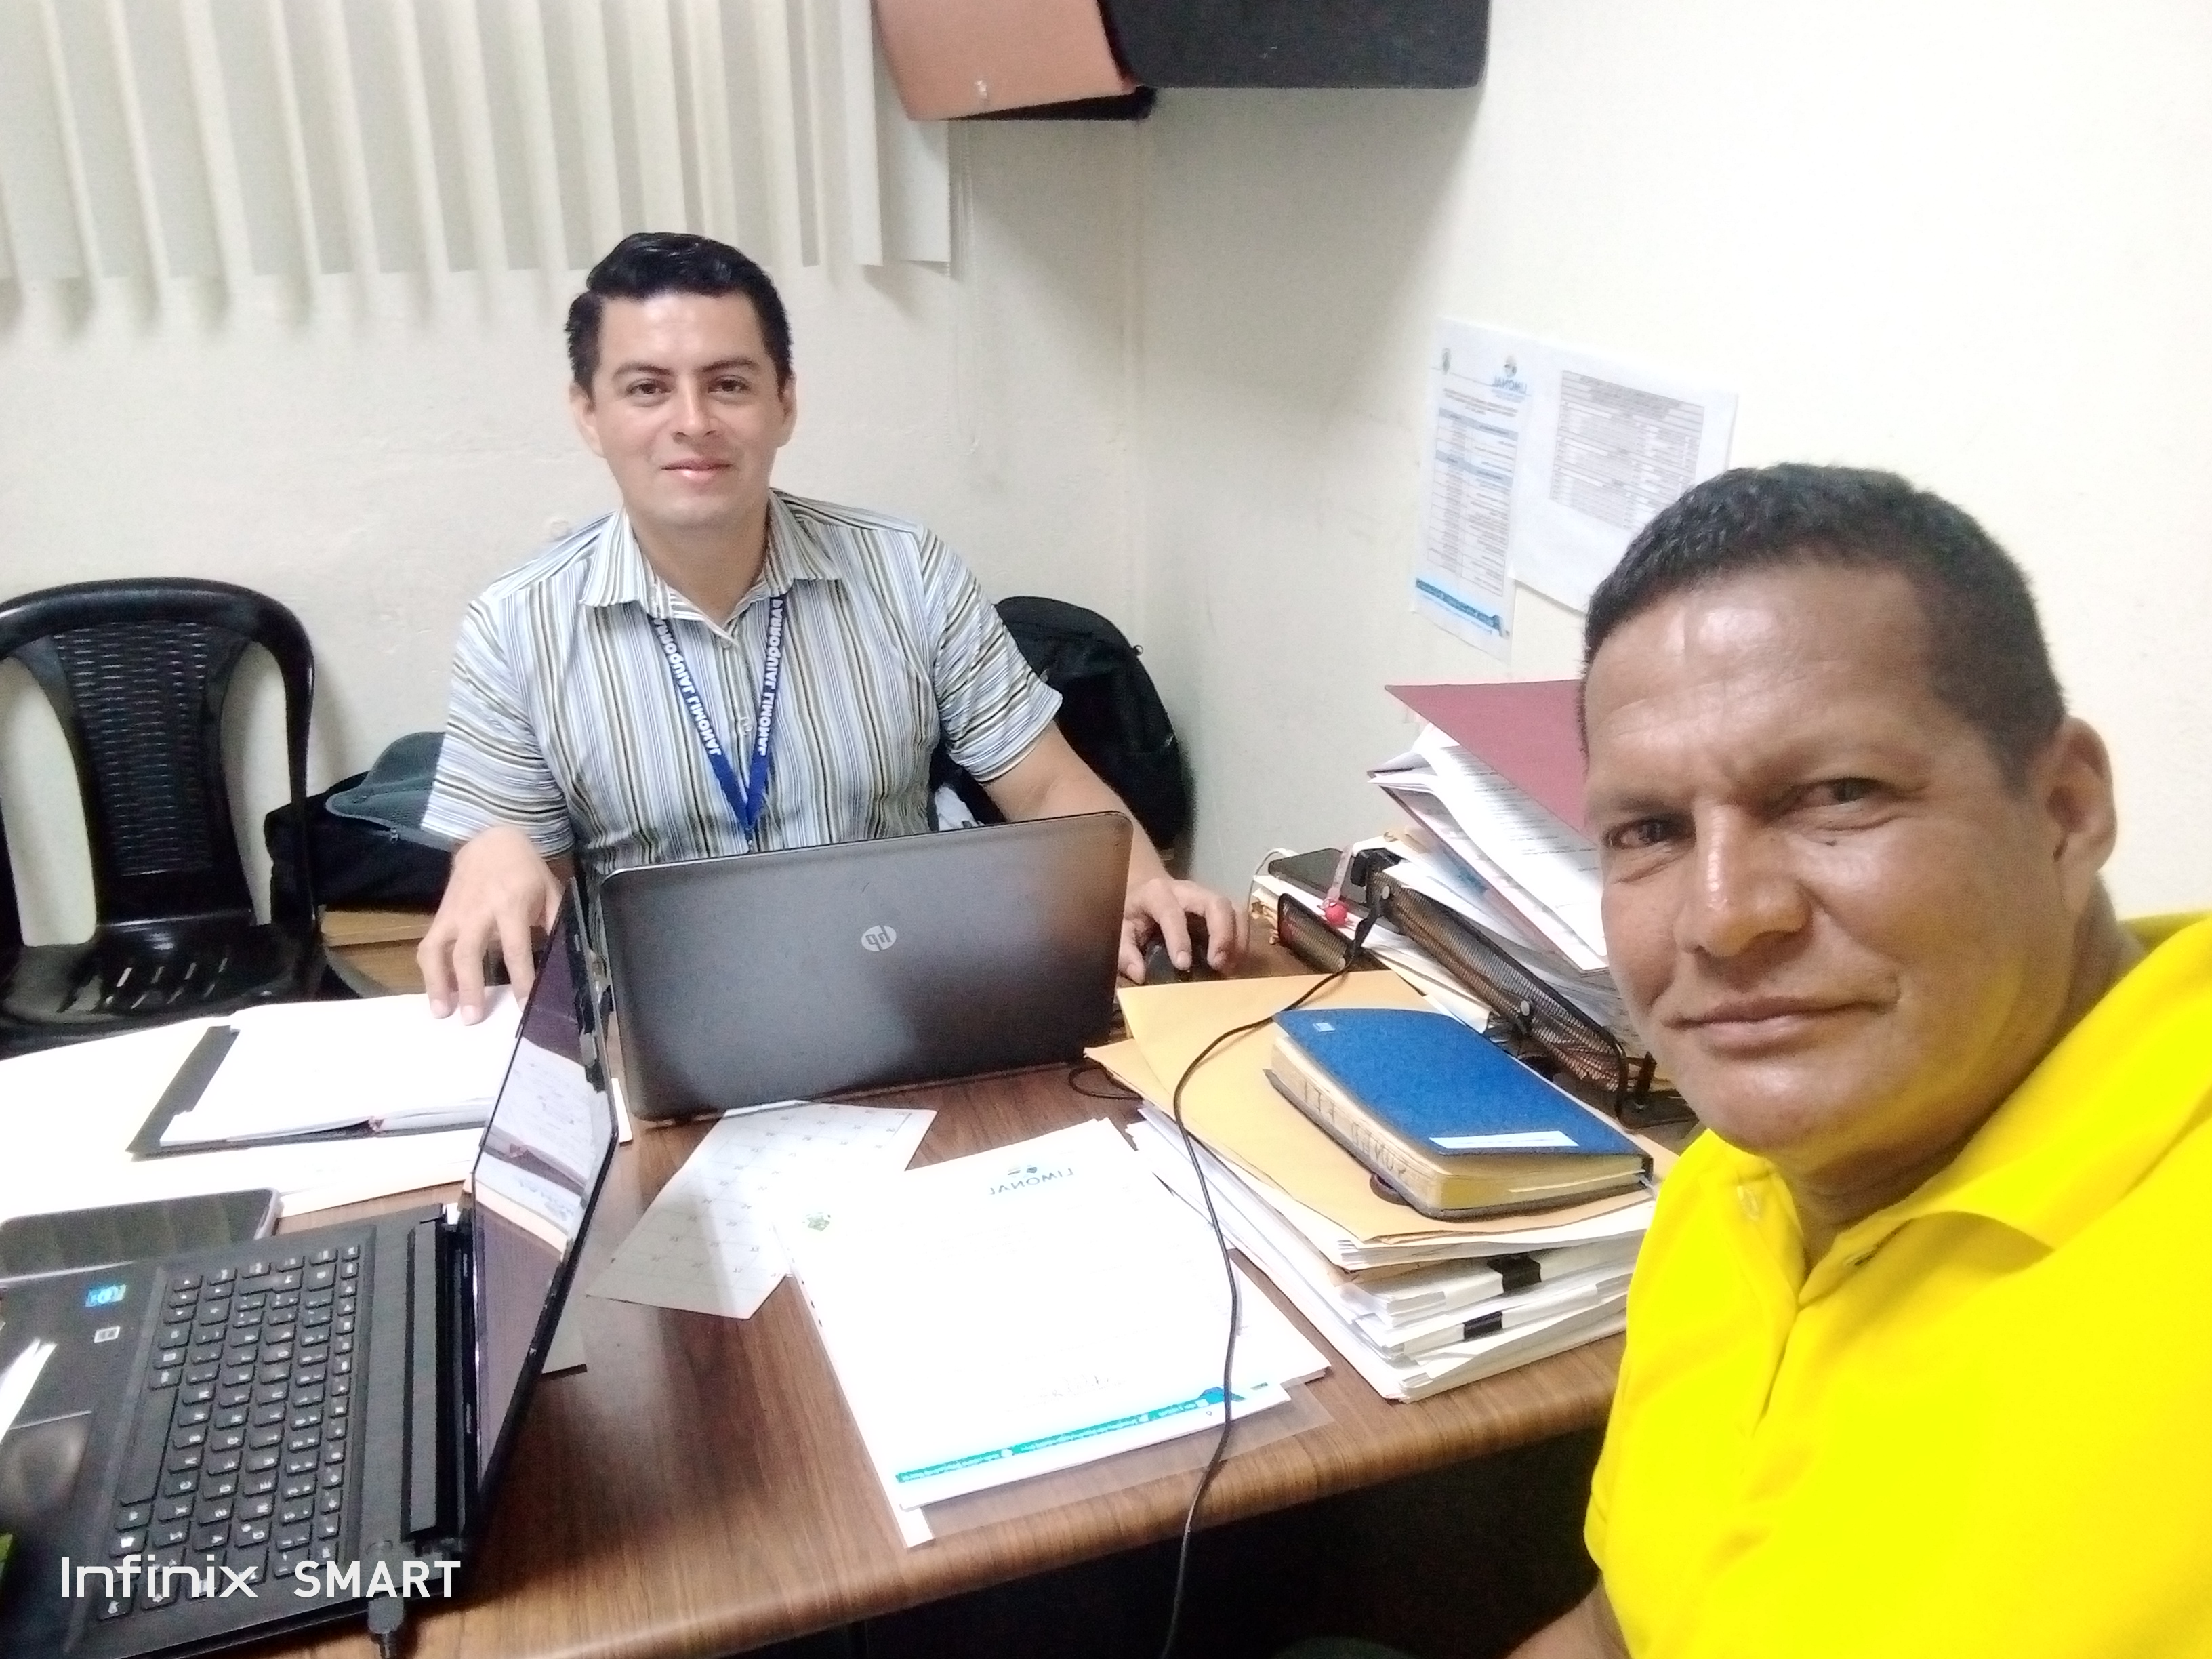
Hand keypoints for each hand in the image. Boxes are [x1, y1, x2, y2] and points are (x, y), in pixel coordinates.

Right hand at [417, 825, 564, 1020]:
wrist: (491, 841)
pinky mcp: (440, 915)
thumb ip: (556, 924)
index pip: (516, 949)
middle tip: (473, 1019)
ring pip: (438, 950)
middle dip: (471, 988)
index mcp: (511, 905)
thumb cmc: (526, 871)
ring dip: (438, 983)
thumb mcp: (550, 892)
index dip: (521, 979)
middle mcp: (478, 912)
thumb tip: (573, 959)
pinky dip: (428, 971)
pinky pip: (428, 945)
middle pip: (469, 954)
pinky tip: (435, 993)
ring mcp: (454, 914)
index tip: (524, 1005)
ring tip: (441, 1012)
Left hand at [1119, 875, 1249, 981]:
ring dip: (1237, 940)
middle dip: (1222, 934)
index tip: (1182, 965)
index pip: (1172, 912)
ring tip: (1229, 967)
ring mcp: (1207, 897)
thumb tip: (1140, 974)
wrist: (1145, 889)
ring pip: (1234, 910)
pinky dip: (1240, 942)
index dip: (1179, 938)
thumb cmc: (1133, 912)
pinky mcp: (1220, 908)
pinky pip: (1239, 919)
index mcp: (1157, 893)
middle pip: (1216, 903)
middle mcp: (1188, 891)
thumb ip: (1125, 952)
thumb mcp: (1120, 929)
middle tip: (1218, 964)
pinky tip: (1232, 963)